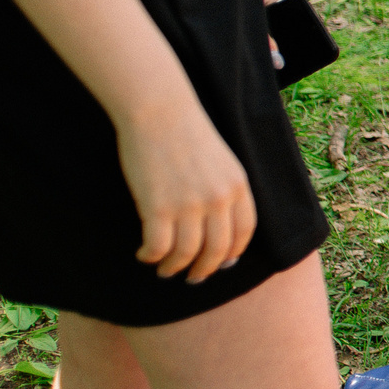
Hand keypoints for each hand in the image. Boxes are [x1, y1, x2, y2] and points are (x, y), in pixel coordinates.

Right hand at [117, 99, 255, 281]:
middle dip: (204, 270)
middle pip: (217, 250)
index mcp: (238, 187)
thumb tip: (220, 224)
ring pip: (186, 254)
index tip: (221, 264)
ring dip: (174, 268)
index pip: (243, 233)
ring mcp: (189, 205)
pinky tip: (144, 255)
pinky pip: (158, 247)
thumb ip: (226, 190)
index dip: (232, 254)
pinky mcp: (158, 207)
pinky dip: (151, 257)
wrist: (160, 110)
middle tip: (192, 278)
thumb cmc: (187, 133)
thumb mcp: (222, 161)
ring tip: (164, 270)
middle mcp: (219, 200)